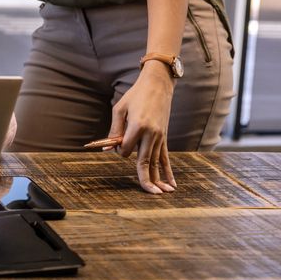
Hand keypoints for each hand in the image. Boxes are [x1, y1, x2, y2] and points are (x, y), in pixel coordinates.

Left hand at [109, 62, 176, 194]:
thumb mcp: (119, 109)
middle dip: (146, 179)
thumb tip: (108, 148)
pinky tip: (172, 184)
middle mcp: (151, 134)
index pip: (126, 150)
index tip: (116, 143)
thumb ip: (114, 130)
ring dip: (159, 179)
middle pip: (145, 162)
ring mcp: (160, 137)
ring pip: (157, 163)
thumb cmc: (135, 96)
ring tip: (162, 194)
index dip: (119, 150)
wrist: (158, 85)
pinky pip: (166, 157)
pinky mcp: (164, 137)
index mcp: (138, 126)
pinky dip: (168, 171)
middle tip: (150, 193)